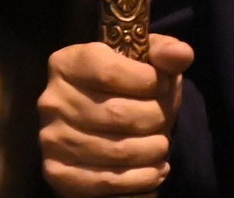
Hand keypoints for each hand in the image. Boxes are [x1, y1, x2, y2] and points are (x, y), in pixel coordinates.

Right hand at [39, 34, 193, 196]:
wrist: (105, 117)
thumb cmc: (130, 83)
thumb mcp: (146, 59)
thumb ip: (164, 51)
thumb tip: (181, 54)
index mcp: (68, 63)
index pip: (109, 72)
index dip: (147, 81)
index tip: (165, 85)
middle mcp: (53, 101)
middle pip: (116, 114)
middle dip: (154, 118)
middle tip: (166, 119)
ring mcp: (52, 139)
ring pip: (116, 150)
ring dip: (151, 150)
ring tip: (162, 145)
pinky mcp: (57, 172)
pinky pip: (105, 181)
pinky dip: (140, 179)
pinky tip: (155, 170)